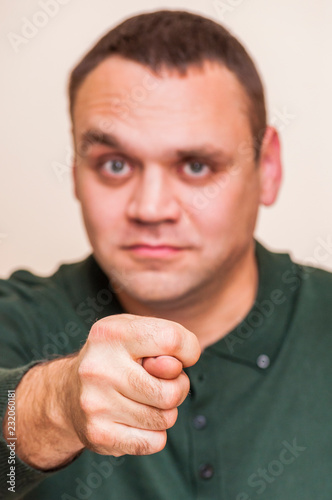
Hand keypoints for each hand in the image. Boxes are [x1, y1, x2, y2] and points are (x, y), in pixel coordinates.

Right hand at [68, 314, 199, 456]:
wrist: (69, 393)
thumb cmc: (117, 358)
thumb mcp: (138, 334)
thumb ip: (167, 341)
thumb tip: (174, 369)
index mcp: (111, 333)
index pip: (171, 339)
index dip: (187, 351)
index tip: (176, 357)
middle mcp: (98, 367)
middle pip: (171, 390)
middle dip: (178, 388)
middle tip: (160, 382)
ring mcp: (96, 403)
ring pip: (165, 418)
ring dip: (165, 411)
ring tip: (145, 399)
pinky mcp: (98, 434)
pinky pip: (154, 441)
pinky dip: (154, 433)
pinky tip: (136, 420)